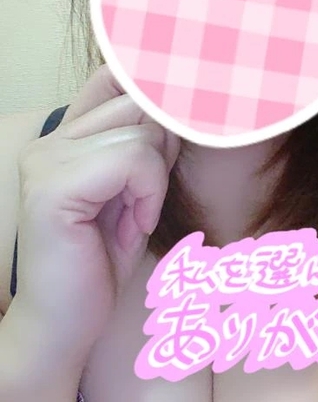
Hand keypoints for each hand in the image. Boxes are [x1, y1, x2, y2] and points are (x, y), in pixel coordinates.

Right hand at [15, 65, 179, 360]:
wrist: (66, 325)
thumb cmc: (102, 260)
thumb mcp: (133, 192)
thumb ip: (146, 146)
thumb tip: (181, 104)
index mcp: (64, 139)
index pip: (113, 77)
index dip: (154, 84)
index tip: (188, 101)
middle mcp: (49, 141)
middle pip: (138, 103)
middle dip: (163, 147)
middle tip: (147, 195)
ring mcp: (46, 161)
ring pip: (143, 134)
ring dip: (155, 179)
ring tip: (135, 215)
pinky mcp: (53, 187)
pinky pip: (135, 161)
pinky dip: (149, 193)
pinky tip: (135, 223)